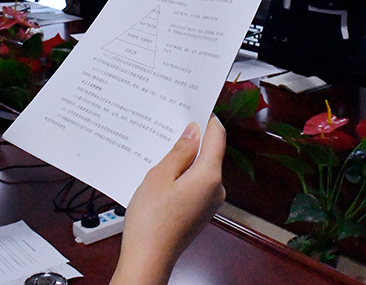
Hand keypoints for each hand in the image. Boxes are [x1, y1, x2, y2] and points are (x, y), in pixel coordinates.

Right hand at [111, 117, 225, 284]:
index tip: (195, 106)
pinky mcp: (200, 212)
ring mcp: (210, 203)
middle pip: (210, 153)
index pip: (218, 137)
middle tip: (169, 126)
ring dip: (184, 159)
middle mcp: (216, 189)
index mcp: (209, 176)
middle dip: (192, 139)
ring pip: (201, 169)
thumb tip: (193, 132)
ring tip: (160, 152)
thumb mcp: (160, 175)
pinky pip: (196, 184)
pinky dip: (183, 176)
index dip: (208, 119)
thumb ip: (180, 151)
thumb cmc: (150, 221)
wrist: (148, 259)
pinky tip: (163, 176)